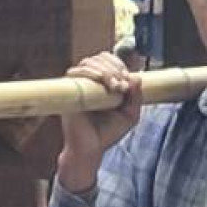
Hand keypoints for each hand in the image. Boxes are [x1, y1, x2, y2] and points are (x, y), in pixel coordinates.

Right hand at [56, 52, 147, 190]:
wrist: (91, 148)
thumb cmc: (108, 132)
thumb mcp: (130, 115)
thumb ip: (136, 98)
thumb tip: (137, 77)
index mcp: (104, 84)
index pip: (110, 61)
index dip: (120, 65)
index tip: (128, 81)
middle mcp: (90, 82)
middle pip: (99, 58)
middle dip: (114, 67)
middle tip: (122, 85)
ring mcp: (78, 85)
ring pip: (88, 62)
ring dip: (105, 69)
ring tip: (114, 85)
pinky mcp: (69, 91)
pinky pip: (75, 72)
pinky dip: (89, 72)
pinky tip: (101, 80)